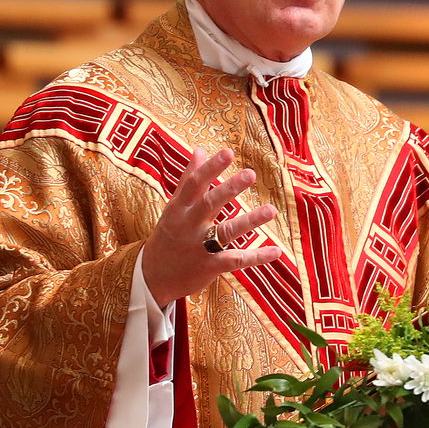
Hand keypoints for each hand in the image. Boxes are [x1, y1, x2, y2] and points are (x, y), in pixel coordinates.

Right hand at [141, 147, 280, 307]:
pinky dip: (256, 256)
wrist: (151, 277)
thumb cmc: (168, 236)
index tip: (228, 152)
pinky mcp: (209, 267)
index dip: (211, 168)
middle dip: (229, 188)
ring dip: (250, 220)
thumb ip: (189, 179)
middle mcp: (189, 225)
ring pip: (226, 231)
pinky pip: (235, 260)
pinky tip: (276, 251)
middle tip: (250, 173)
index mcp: (180, 208)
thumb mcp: (174, 207)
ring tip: (271, 210)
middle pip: (210, 204)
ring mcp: (199, 247)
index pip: (195, 183)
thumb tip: (199, 150)